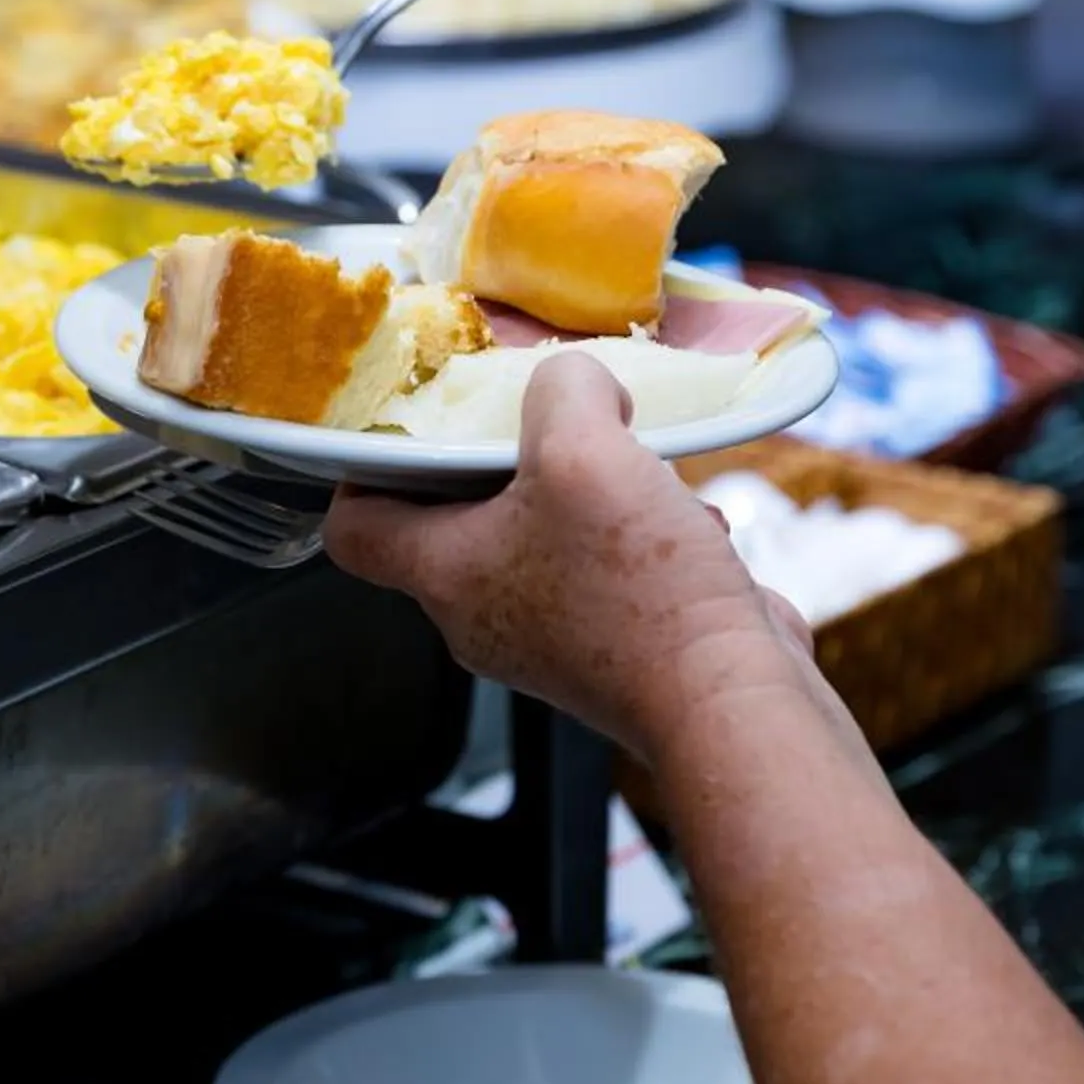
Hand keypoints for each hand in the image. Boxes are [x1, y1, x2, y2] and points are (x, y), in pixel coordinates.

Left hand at [323, 352, 828, 762]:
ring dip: (583, 496)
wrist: (728, 701)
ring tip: (629, 468)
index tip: (408, 429)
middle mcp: (482, 617)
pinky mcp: (608, 651)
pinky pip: (601, 572)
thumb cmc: (639, 590)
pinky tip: (680, 518)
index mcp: (445, 575)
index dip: (364, 473)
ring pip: (539, 540)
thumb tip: (573, 382)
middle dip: (502, 462)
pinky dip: (635, 537)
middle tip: (543, 423)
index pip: (354, 528)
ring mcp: (546, 641)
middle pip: (456, 521)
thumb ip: (561, 388)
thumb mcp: (584, 448)